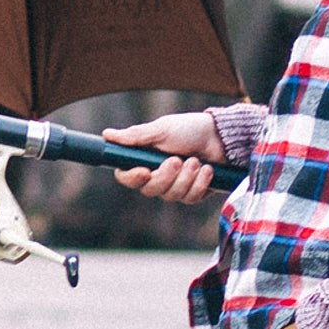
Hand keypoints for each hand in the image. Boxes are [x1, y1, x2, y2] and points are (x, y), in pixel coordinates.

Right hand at [102, 108, 223, 201]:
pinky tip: (207, 169)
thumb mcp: (162, 129)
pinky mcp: (192, 193)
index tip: (144, 171)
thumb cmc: (189, 129)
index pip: (126, 176)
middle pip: (150, 190)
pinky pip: (190, 199)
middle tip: (178, 159)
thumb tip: (107, 134)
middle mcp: (156, 175)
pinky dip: (199, 183)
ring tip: (196, 161)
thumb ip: (136, 136)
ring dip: (186, 178)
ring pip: (171, 196)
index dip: (132, 178)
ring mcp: (174, 186)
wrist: (221, 137)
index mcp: (144, 159)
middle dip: (166, 176)